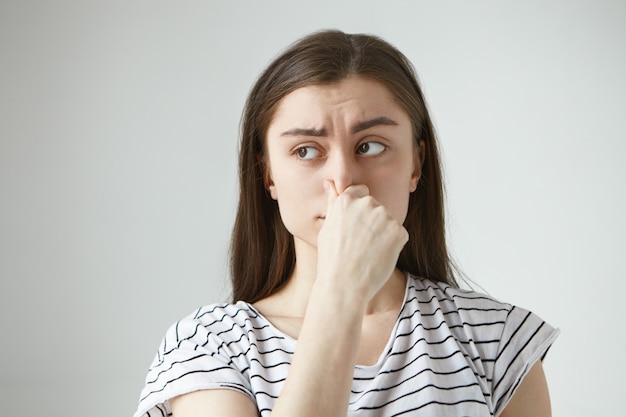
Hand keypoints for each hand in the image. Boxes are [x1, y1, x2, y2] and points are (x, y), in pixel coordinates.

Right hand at [316, 180, 408, 301]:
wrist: (344, 285)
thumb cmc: (332, 259)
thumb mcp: (327, 228)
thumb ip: (333, 202)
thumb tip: (330, 183)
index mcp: (347, 200)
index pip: (361, 192)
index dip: (359, 211)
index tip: (355, 228)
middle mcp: (366, 204)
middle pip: (376, 207)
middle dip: (372, 222)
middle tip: (359, 245)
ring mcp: (384, 216)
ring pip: (388, 222)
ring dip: (383, 235)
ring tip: (368, 253)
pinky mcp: (398, 231)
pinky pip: (399, 235)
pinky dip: (393, 246)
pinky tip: (379, 257)